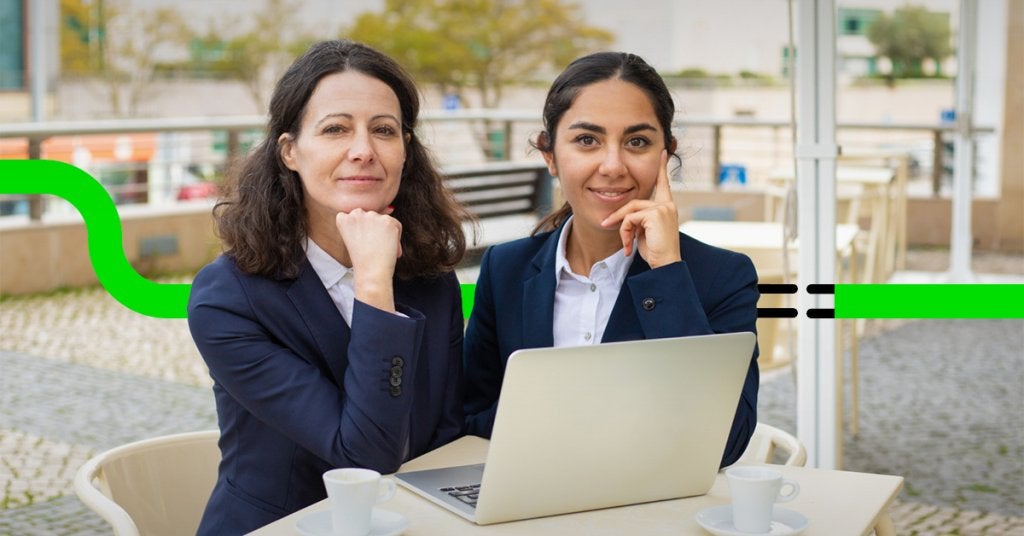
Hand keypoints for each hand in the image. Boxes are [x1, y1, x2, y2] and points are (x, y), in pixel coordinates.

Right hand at [335, 207, 402, 311]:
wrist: (371, 272)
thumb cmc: (364, 259)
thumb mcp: (356, 237)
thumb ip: (365, 221)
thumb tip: (391, 207)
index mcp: (343, 218)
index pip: (356, 216)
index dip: (362, 231)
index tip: (361, 243)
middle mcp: (356, 213)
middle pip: (372, 216)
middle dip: (375, 231)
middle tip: (372, 248)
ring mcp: (372, 216)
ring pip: (384, 220)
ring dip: (386, 233)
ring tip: (380, 249)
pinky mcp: (387, 221)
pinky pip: (396, 225)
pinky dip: (396, 237)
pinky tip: (389, 248)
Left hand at [600, 150, 681, 268]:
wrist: (665, 266)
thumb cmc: (655, 252)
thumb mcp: (644, 232)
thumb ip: (638, 219)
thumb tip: (624, 217)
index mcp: (667, 207)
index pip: (663, 184)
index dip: (662, 168)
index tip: (664, 153)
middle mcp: (667, 204)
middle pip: (633, 202)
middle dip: (618, 216)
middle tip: (605, 225)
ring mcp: (662, 208)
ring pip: (630, 210)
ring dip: (621, 228)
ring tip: (624, 244)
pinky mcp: (655, 214)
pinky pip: (629, 218)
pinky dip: (624, 232)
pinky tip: (628, 246)